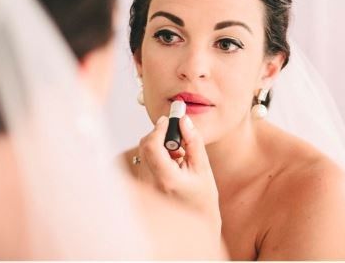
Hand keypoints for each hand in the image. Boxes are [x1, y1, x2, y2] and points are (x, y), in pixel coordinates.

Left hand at [138, 115, 220, 231]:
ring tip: (178, 156)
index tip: (170, 120)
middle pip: (145, 147)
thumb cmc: (202, 199)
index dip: (159, 129)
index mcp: (167, 179)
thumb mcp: (203, 168)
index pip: (152, 146)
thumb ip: (193, 141)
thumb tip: (184, 120)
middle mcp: (150, 184)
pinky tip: (172, 164)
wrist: (196, 225)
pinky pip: (144, 161)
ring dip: (159, 146)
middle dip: (160, 135)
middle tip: (178, 137)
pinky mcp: (141, 187)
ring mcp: (143, 187)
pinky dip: (157, 156)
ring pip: (143, 153)